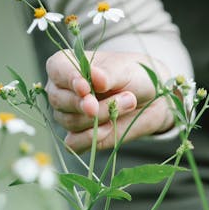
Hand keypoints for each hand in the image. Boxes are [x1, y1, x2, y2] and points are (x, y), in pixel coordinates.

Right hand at [45, 50, 173, 152]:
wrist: (151, 97)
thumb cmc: (133, 76)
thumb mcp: (125, 70)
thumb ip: (108, 75)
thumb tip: (95, 77)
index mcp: (66, 65)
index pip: (57, 70)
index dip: (69, 79)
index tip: (85, 87)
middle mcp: (62, 91)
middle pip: (60, 100)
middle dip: (87, 103)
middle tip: (119, 98)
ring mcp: (68, 114)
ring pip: (71, 122)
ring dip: (101, 117)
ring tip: (129, 103)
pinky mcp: (79, 136)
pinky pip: (73, 144)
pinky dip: (90, 138)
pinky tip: (109, 128)